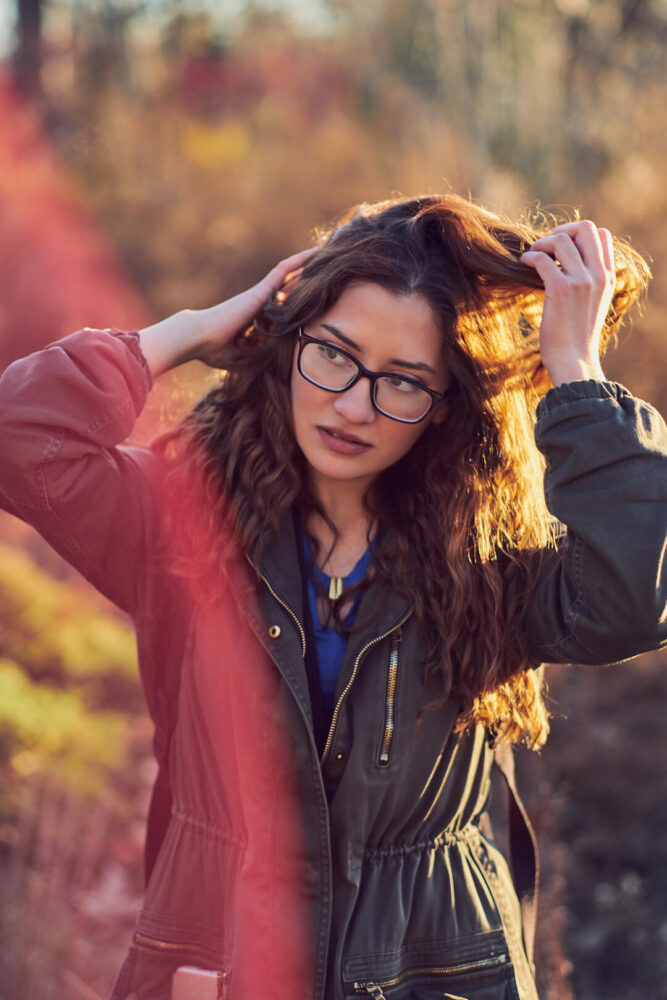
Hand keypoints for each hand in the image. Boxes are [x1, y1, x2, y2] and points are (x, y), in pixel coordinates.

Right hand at [196, 247, 317, 366]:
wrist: (198, 338)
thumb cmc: (214, 350)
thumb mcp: (244, 357)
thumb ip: (260, 355)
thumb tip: (279, 360)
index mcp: (256, 318)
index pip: (282, 309)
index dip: (298, 303)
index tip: (316, 302)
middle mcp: (260, 303)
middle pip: (290, 288)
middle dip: (309, 281)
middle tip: (331, 272)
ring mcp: (260, 295)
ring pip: (290, 275)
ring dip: (308, 265)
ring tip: (329, 256)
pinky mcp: (260, 291)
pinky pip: (283, 271)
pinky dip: (299, 262)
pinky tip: (316, 253)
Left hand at [520, 220, 614, 385]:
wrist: (573, 360)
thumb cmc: (576, 336)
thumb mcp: (593, 303)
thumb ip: (589, 281)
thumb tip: (568, 262)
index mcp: (608, 277)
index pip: (602, 234)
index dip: (578, 234)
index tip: (562, 248)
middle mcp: (598, 275)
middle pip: (585, 228)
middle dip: (561, 230)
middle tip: (546, 245)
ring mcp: (581, 281)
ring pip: (561, 240)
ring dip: (541, 244)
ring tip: (531, 257)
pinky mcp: (560, 289)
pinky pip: (542, 259)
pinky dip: (529, 257)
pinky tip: (522, 264)